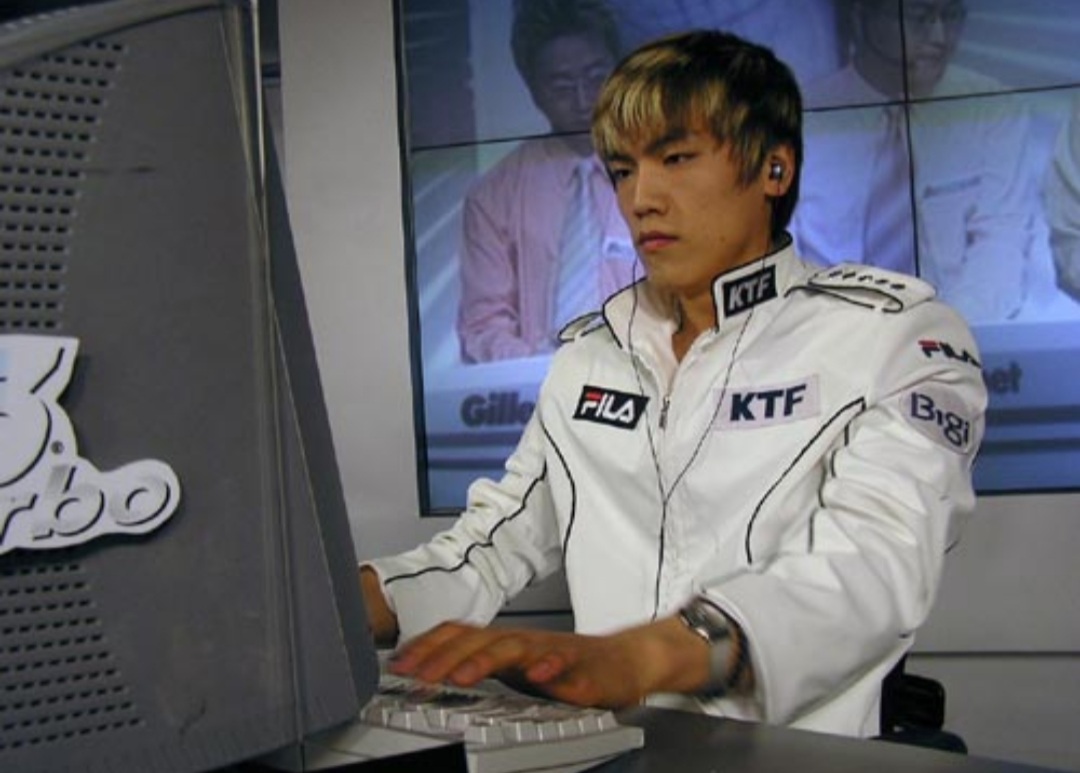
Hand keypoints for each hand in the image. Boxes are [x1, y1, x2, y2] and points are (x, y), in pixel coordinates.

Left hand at [387, 617, 713, 708]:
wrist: (626, 662)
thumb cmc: (569, 667)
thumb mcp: (517, 669)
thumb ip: (483, 667)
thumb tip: (436, 672)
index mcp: (504, 644)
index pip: (458, 636)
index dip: (427, 647)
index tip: (397, 664)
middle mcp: (523, 642)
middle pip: (477, 640)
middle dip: (442, 656)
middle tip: (415, 675)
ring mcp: (551, 651)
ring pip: (513, 648)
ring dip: (484, 661)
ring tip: (460, 676)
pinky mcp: (581, 664)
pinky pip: (563, 664)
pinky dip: (548, 668)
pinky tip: (537, 677)